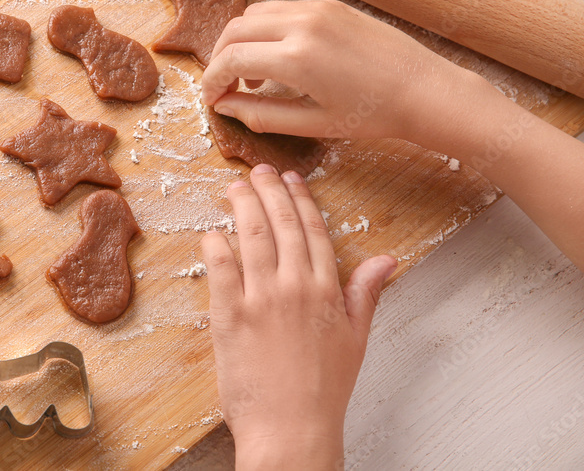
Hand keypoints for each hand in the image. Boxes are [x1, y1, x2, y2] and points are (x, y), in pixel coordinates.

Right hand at [200, 0, 482, 145]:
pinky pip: (281, 10)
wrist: (425, 90)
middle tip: (225, 88)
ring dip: (241, 41)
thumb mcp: (312, 124)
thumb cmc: (373, 115)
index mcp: (297, 58)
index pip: (230, 60)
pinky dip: (266, 30)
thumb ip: (261, 115)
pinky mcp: (330, 5)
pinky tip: (279, 58)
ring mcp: (317, 9)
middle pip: (234, 30)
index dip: (212, 82)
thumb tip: (226, 107)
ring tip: (253, 75)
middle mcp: (302, 24)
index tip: (212, 100)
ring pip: (254, 14)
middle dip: (220, 59)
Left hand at [201, 164, 396, 468]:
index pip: (312, 230)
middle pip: (280, 224)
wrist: (292, 428)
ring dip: (241, 206)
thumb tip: (386, 260)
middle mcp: (295, 287)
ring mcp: (261, 299)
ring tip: (234, 187)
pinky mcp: (229, 316)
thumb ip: (366, 293)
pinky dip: (215, 244)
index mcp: (326, 289)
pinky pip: (220, 268)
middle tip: (258, 171)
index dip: (300, 200)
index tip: (291, 179)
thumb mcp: (356, 338)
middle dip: (268, 191)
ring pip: (251, 237)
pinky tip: (212, 230)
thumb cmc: (324, 389)